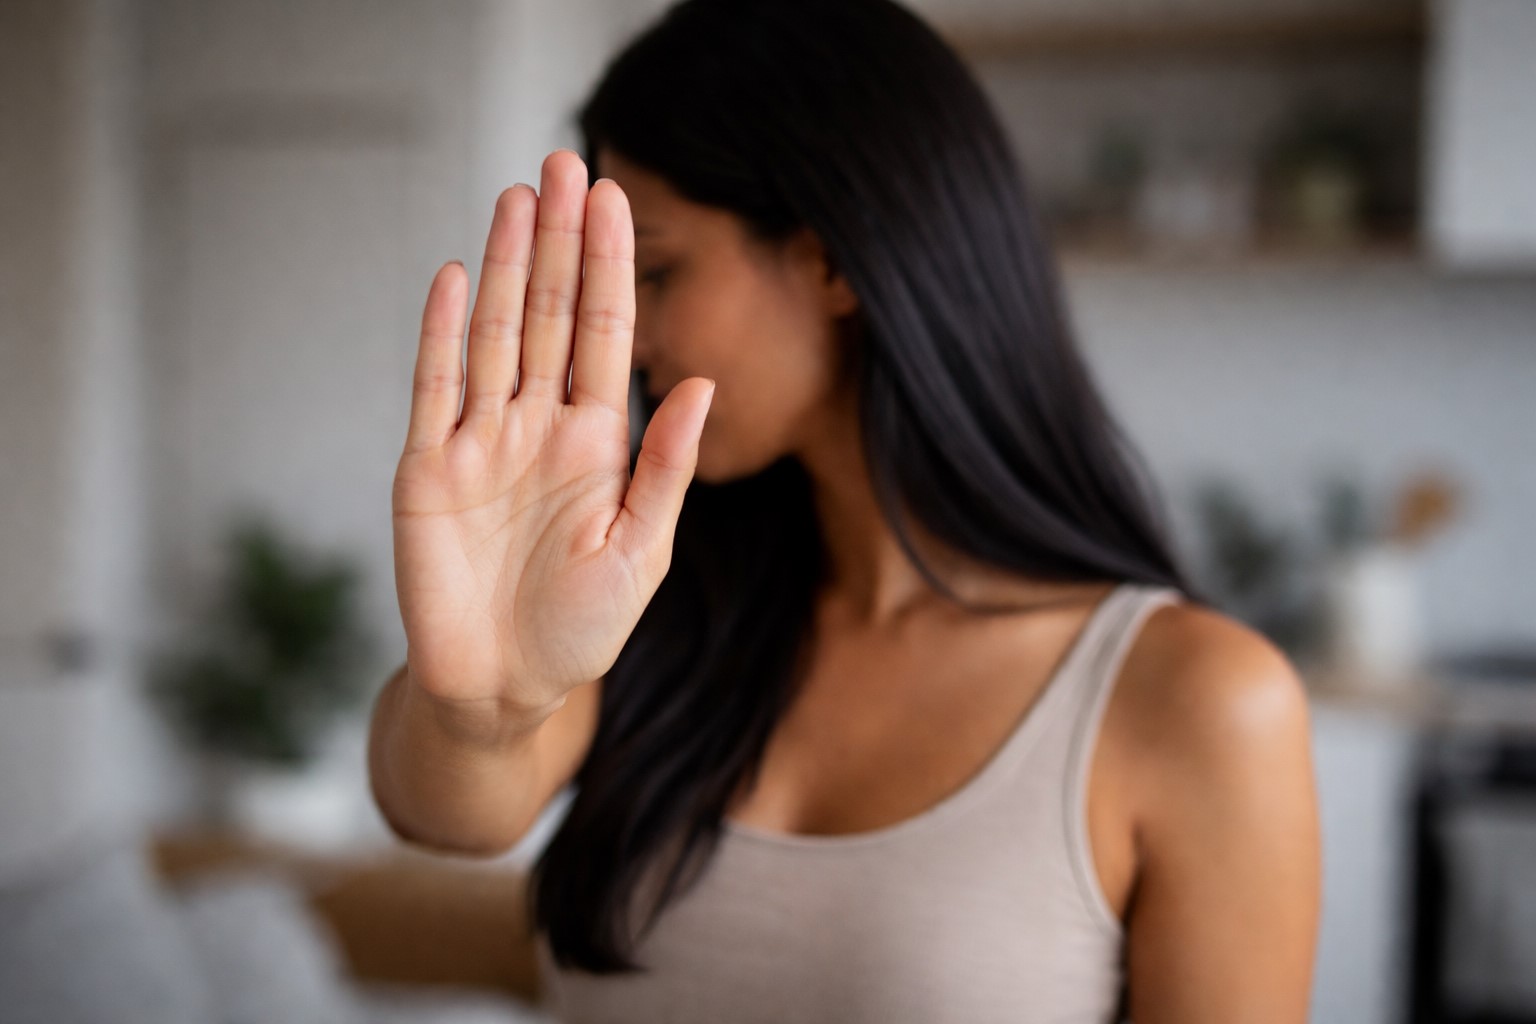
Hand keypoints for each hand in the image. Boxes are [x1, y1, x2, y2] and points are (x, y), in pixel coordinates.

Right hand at [391, 149, 714, 717]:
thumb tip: (700, 384)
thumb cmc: (581, 631)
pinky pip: (433, 387)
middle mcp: (537, 427)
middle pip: (547, 314)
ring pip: (493, 334)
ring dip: (502, 266)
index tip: (616, 198)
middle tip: (564, 162)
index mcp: (595, 442)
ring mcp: (479, 442)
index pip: (603, 333)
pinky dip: (440, 333)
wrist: (505, 690)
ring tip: (516, 197)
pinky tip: (451, 275)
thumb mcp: (641, 551)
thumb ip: (665, 467)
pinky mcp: (426, 469)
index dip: (608, 267)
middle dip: (557, 241)